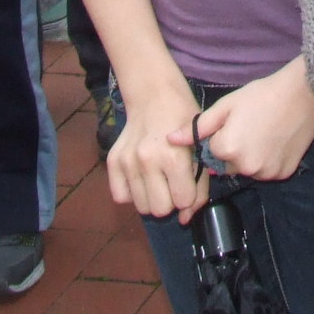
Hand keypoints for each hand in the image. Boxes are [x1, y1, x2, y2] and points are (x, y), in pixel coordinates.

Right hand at [106, 73, 209, 221]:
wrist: (154, 95)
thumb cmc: (183, 118)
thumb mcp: (201, 147)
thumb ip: (199, 185)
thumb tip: (185, 219)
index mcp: (173, 157)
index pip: (183, 201)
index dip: (189, 194)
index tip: (188, 181)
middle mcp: (147, 161)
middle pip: (160, 210)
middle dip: (170, 200)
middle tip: (172, 180)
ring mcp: (127, 162)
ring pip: (141, 207)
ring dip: (152, 197)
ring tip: (158, 176)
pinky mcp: (112, 161)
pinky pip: (121, 197)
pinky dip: (132, 192)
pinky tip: (142, 175)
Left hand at [198, 59, 313, 182]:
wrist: (305, 94)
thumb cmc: (263, 94)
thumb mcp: (227, 105)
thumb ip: (198, 127)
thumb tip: (169, 139)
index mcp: (227, 149)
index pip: (210, 153)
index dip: (219, 137)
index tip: (232, 123)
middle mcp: (245, 167)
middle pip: (227, 165)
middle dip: (232, 150)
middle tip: (249, 126)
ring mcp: (266, 173)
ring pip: (247, 170)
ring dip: (249, 158)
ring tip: (263, 132)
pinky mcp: (283, 174)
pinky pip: (266, 172)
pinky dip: (268, 161)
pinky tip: (275, 140)